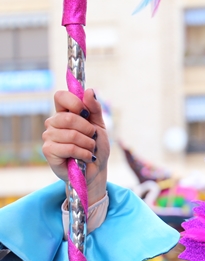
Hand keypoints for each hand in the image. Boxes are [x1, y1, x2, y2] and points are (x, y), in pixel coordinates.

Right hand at [43, 89, 108, 204]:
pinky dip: (84, 153)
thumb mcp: (99, 125)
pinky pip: (70, 148)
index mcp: (64, 113)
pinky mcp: (49, 151)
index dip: (75, 102)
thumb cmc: (96, 147)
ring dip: (88, 144)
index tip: (86, 113)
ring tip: (90, 150)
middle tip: (93, 138)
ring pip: (72, 135)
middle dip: (88, 130)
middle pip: (69, 118)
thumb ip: (94, 108)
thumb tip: (89, 91)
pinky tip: (86, 158)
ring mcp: (49, 137)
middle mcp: (53, 123)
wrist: (97, 169)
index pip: (61, 96)